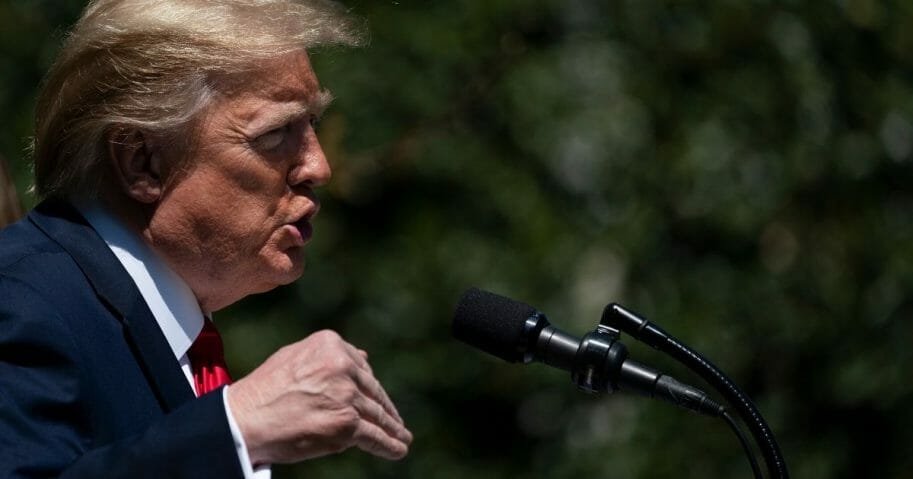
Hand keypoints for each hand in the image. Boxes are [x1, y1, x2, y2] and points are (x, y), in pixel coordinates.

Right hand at [226, 329, 412, 464]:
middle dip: (386, 409)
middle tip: (396, 422)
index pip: (362, 368)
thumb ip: (330, 357)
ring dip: (393, 429)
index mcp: (331, 345)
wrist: (244, 419)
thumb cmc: (264, 391)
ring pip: (377, 415)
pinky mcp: (346, 424)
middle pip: (372, 391)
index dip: (371, 388)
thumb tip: (364, 357)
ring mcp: (346, 395)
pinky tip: (398, 449)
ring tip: (402, 437)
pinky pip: (375, 436)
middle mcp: (342, 366)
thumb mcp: (295, 357)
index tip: (379, 400)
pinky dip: (389, 445)